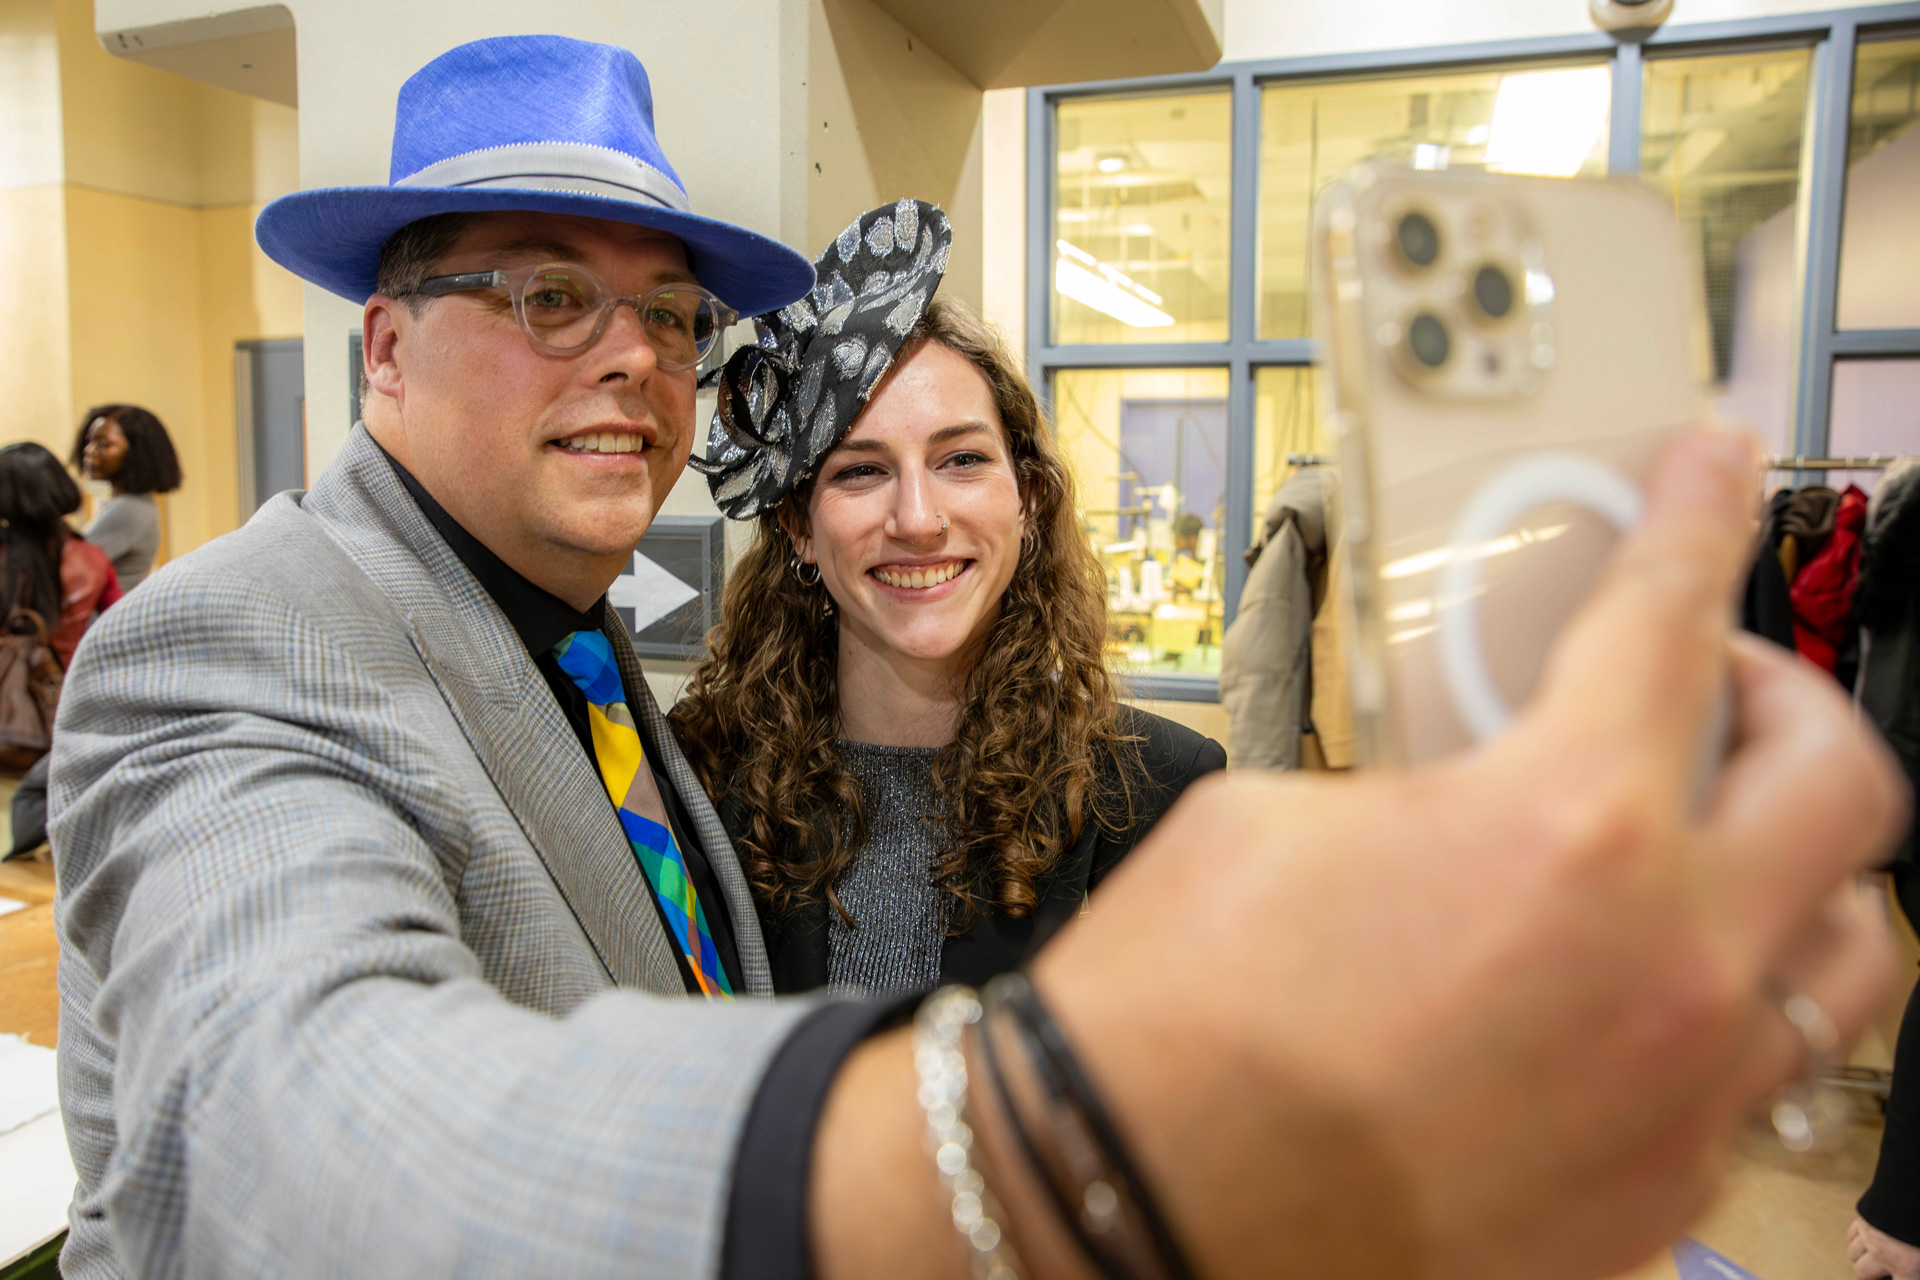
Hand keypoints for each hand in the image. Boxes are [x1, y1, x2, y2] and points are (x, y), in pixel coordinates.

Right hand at [1028, 428, 1903, 1279]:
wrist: (1125, 1198)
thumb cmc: (1177, 1017)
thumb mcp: (1287, 819)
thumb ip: (1431, 780)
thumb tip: (1478, 784)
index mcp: (1565, 826)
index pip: (1672, 619)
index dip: (1704, 518)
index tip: (1724, 471)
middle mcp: (1665, 960)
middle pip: (1842, 778)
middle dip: (1782, 695)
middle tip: (1705, 685)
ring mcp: (1680, 1094)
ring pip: (1854, 949)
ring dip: (1798, 867)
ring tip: (1713, 846)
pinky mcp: (1654, 1199)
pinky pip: (1758, 1077)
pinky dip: (1720, 1004)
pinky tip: (1632, 987)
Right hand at [1852, 1217, 1919, 1279]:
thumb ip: (1917, 1267)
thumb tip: (1912, 1270)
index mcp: (1905, 1267)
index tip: (1891, 1278)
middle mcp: (1882, 1254)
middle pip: (1860, 1272)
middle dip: (1867, 1275)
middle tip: (1877, 1274)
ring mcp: (1870, 1235)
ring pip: (1853, 1253)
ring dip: (1860, 1257)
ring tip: (1872, 1258)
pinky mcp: (1863, 1219)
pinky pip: (1852, 1235)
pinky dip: (1857, 1239)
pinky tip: (1867, 1240)